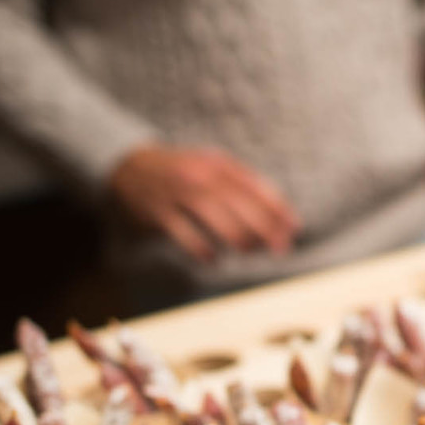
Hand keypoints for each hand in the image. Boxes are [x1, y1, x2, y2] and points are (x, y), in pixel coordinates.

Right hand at [109, 144, 298, 260]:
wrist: (129, 166)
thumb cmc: (184, 173)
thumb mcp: (214, 168)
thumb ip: (245, 187)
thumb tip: (282, 216)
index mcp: (218, 164)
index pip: (255, 186)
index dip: (277, 209)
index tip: (295, 229)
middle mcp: (199, 175)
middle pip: (238, 202)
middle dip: (264, 228)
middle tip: (281, 249)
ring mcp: (177, 192)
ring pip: (214, 216)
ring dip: (237, 237)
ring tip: (249, 251)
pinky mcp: (158, 211)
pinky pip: (183, 232)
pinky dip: (200, 248)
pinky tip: (213, 259)